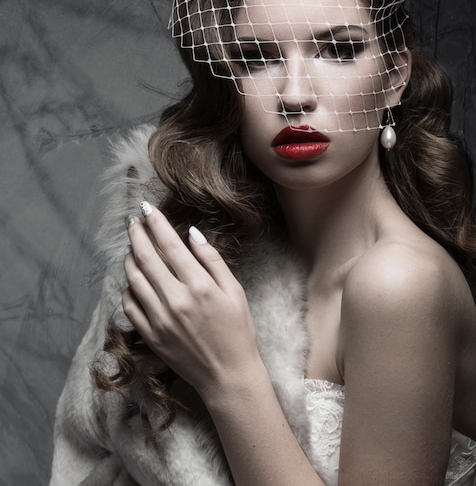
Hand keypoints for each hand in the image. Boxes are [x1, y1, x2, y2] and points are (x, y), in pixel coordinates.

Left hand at [123, 202, 260, 399]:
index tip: (147, 209)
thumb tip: (193, 234)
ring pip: (134, 280)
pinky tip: (133, 279)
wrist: (228, 375)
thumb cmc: (238, 331)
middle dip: (137, 234)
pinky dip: (128, 288)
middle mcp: (175, 300)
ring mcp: (159, 319)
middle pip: (146, 258)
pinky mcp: (150, 336)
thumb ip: (213, 260)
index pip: (170, 246)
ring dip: (130, 258)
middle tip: (133, 221)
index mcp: (199, 286)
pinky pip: (130, 305)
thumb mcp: (235, 291)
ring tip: (132, 245)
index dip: (156, 224)